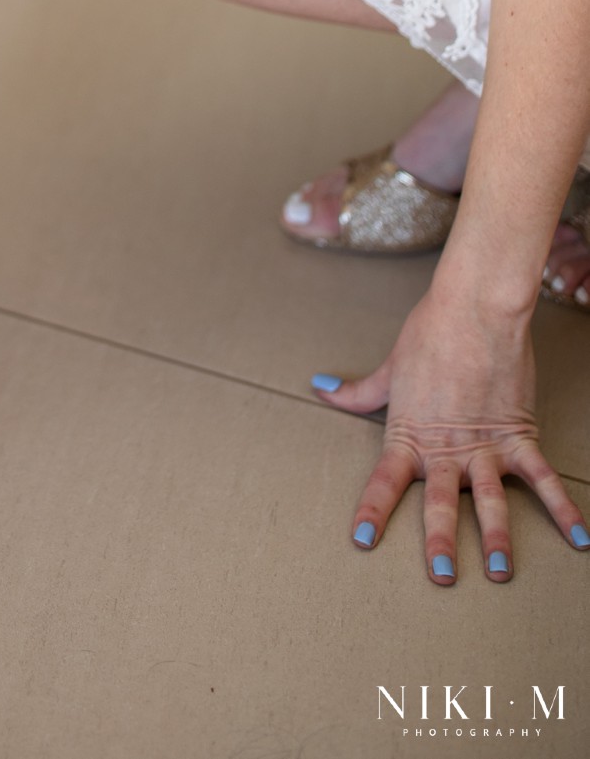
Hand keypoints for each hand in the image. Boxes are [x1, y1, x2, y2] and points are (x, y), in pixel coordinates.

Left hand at [312, 283, 588, 581]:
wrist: (473, 310)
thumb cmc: (428, 335)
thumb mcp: (389, 370)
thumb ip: (359, 392)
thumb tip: (321, 386)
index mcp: (410, 434)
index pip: (385, 479)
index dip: (373, 510)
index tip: (363, 540)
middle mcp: (446, 448)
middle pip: (440, 501)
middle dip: (439, 540)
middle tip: (440, 575)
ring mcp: (484, 445)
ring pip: (490, 500)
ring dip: (495, 537)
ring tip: (499, 572)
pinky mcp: (519, 436)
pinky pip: (543, 479)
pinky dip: (564, 510)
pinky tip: (580, 539)